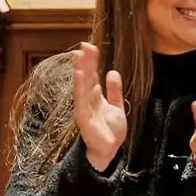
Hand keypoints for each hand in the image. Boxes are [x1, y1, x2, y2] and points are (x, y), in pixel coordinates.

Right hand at [72, 42, 126, 171]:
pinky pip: (82, 100)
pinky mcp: (84, 118)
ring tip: (79, 55)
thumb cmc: (110, 130)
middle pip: (86, 77)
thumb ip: (114, 90)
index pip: (93, 75)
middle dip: (85, 62)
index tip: (90, 46)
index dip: (91, 61)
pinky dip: (81, 88)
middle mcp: (88, 100)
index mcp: (95, 96)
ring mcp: (85, 108)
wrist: (109, 151)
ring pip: (82, 86)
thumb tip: (112, 72)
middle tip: (84, 45)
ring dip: (80, 71)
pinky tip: (81, 76)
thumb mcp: (116, 106)